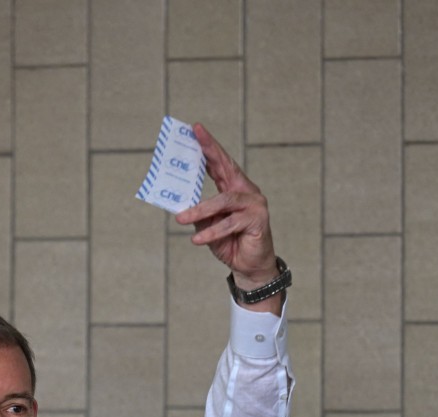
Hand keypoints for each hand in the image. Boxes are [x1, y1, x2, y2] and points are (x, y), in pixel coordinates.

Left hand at [174, 123, 278, 288]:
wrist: (249, 267)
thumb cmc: (230, 243)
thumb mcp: (207, 226)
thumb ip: (199, 213)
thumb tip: (179, 204)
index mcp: (234, 188)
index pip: (220, 163)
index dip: (209, 146)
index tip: (195, 129)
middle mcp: (246, 191)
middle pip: (227, 167)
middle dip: (210, 151)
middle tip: (195, 138)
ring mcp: (254, 204)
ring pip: (224, 200)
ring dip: (200, 210)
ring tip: (180, 219)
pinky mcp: (258, 220)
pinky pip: (230, 223)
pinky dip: (212, 231)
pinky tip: (197, 238)